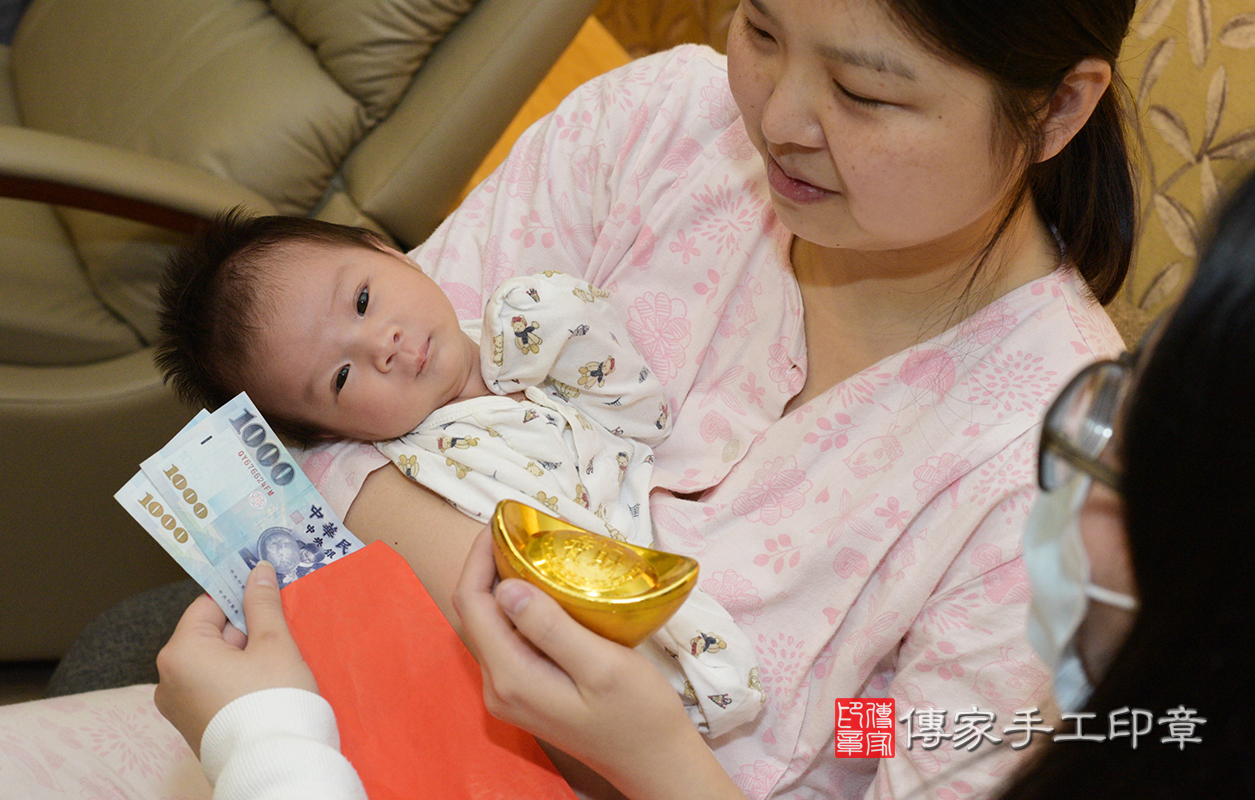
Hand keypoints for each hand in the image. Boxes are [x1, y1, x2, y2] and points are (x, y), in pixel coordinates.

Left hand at [154, 562, 317, 756]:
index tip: (266, 591)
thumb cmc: (272, 700)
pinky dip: (236, 681)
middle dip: (245, 630)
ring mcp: (177, 707)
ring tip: (275, 665)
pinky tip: (264, 687)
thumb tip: (257, 571)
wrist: (275, 764)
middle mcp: (168, 679)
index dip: (240, 595)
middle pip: (210, 635)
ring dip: (243, 657)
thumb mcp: (273, 643)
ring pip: (213, 663)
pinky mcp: (192, 726)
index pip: (208, 605)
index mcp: (180, 652)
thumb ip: (262, 603)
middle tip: (278, 635)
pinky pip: (212, 688)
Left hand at [452, 529, 742, 799]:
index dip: (479, 558)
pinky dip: (515, 608)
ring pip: (488, 626)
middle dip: (486, 566)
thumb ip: (551, 628)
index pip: (473, 605)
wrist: (653, 759)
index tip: (504, 523)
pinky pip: (506, 640)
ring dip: (500, 585)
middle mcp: (498, 687)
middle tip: (519, 530)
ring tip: (530, 550)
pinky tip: (542, 590)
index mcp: (512, 678)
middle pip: (474, 614)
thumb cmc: (638, 713)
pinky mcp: (523, 692)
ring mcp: (508, 693)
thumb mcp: (602, 665)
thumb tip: (506, 588)